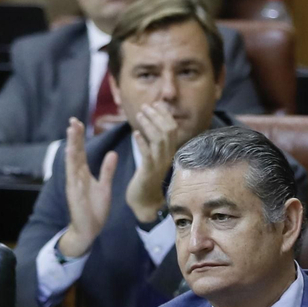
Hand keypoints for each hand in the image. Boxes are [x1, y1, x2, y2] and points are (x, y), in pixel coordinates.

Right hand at [58, 117, 117, 258]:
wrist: (89, 230)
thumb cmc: (94, 209)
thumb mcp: (104, 186)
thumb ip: (107, 170)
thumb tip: (112, 154)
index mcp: (83, 174)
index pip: (81, 152)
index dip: (79, 138)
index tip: (79, 122)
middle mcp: (76, 176)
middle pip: (74, 152)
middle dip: (74, 136)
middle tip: (73, 120)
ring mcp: (74, 183)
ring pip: (72, 160)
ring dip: (71, 145)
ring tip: (71, 130)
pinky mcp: (74, 192)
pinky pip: (72, 176)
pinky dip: (71, 163)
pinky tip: (71, 152)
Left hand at [124, 102, 181, 223]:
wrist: (145, 202)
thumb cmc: (147, 178)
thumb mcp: (154, 157)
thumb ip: (154, 142)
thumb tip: (152, 123)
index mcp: (169, 152)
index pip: (172, 128)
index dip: (164, 114)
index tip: (155, 103)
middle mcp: (167, 156)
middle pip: (168, 131)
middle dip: (157, 116)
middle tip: (145, 107)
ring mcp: (159, 164)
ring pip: (159, 140)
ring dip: (149, 125)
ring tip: (139, 116)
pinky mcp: (149, 172)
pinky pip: (148, 155)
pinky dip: (142, 143)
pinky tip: (135, 134)